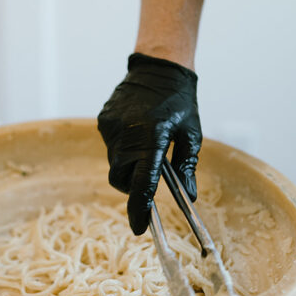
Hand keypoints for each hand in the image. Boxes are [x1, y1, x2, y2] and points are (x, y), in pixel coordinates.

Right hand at [97, 52, 201, 234]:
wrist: (158, 67)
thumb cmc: (180, 102)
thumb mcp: (191, 135)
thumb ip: (187, 166)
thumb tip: (190, 196)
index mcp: (150, 139)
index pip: (141, 184)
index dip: (139, 210)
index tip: (140, 228)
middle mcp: (126, 134)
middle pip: (120, 179)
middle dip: (133, 185)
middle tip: (148, 176)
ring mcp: (110, 127)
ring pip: (114, 163)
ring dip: (128, 165)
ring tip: (145, 147)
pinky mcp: (103, 120)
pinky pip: (111, 145)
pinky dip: (122, 148)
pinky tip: (136, 132)